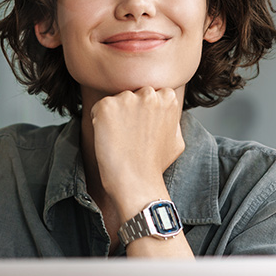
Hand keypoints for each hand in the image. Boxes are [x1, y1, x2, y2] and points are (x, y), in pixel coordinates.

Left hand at [89, 87, 185, 212]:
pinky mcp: (106, 107)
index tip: (142, 128)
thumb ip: (172, 119)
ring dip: (114, 116)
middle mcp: (149, 94)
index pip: (151, 93)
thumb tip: (166, 113)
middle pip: (133, 93)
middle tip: (130, 134)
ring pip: (116, 101)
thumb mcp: (177, 139)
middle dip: (129, 110)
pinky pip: (98, 109)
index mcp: (168, 98)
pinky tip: (109, 138)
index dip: (144, 111)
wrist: (137, 182)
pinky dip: (99, 122)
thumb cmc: (155, 165)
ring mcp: (127, 99)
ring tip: (120, 139)